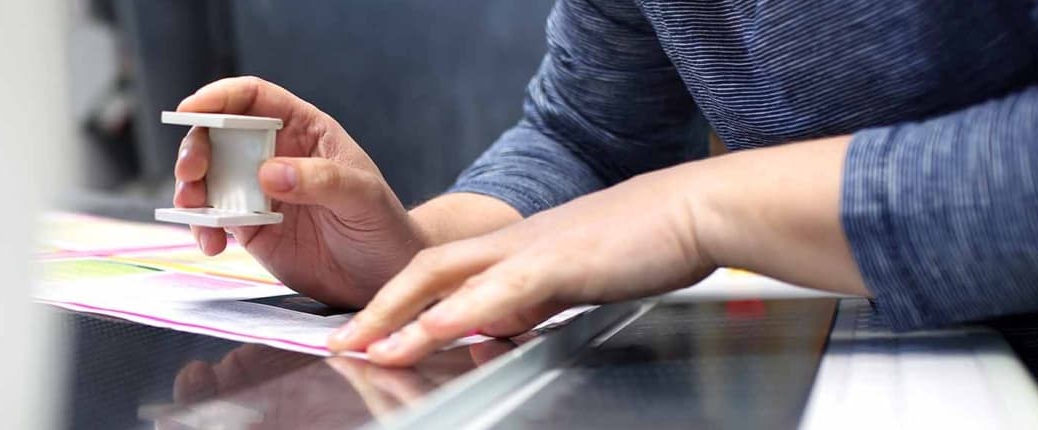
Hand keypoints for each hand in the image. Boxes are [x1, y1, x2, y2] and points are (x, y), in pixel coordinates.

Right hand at [173, 77, 425, 307]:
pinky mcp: (249, 227)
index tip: (191, 109)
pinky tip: (212, 244)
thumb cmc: (383, 226)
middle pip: (219, 134)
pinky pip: (213, 220)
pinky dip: (202, 228)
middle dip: (196, 147)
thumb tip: (268, 173)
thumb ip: (321, 180)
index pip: (254, 99)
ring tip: (195, 210)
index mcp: (305, 130)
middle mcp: (275, 155)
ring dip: (190, 189)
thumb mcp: (363, 198)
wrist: (383, 277)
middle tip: (192, 172)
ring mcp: (258, 192)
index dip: (219, 97)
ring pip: (208, 177)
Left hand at [327, 163, 718, 364]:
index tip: (364, 333)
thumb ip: (531, 302)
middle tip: (341, 345)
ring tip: (366, 348)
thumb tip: (496, 331)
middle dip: (378, 310)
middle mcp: (514, 244)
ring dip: (402, 315)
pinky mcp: (563, 261)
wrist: (697, 207)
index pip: (440, 272)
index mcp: (517, 249)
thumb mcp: (574, 279)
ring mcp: (534, 249)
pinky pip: (501, 289)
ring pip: (449, 278)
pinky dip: (461, 312)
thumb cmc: (647, 243)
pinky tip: (432, 331)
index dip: (396, 300)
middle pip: (425, 270)